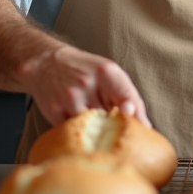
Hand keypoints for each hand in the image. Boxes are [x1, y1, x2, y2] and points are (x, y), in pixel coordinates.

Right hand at [21, 44, 150, 127]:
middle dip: (114, 125)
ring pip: (92, 127)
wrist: (47, 63)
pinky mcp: (55, 110)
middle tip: (113, 126)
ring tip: (92, 120)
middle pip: (111, 117)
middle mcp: (87, 83)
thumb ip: (127, 95)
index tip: (142, 130)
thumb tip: (145, 126)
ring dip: (96, 130)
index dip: (136, 118)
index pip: (128, 98)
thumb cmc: (85, 70)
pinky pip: (73, 130)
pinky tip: (76, 118)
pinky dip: (78, 130)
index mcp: (106, 71)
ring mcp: (70, 97)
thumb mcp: (108, 73)